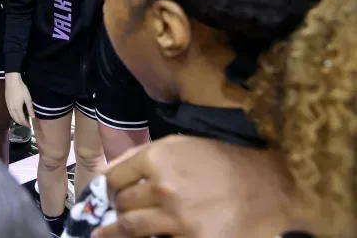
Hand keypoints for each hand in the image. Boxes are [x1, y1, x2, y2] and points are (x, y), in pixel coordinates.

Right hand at [5, 73, 33, 127]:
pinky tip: (16, 114)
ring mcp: (8, 106)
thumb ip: (30, 108)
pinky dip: (14, 116)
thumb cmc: (21, 89)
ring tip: (22, 121)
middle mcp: (11, 109)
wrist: (12, 81)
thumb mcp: (28, 98)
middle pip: (16, 119)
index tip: (30, 127)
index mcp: (17, 108)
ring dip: (17, 120)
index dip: (26, 124)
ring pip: (12, 116)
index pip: (22, 119)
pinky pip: (10, 113)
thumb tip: (33, 117)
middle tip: (26, 125)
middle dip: (21, 123)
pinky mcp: (6, 103)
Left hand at [91, 136, 299, 237]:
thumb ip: (139, 156)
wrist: (268, 186)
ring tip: (105, 236)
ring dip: (117, 232)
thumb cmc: (220, 161)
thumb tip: (105, 174)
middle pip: (122, 206)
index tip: (105, 198)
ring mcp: (178, 218)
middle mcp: (163, 188)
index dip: (106, 190)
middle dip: (114, 212)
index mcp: (157, 159)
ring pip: (132, 230)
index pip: (113, 179)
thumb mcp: (179, 144)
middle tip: (108, 219)